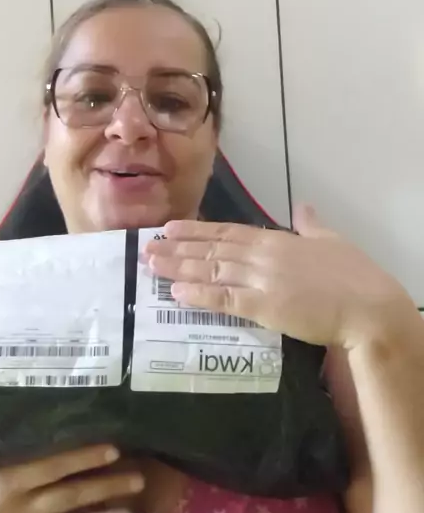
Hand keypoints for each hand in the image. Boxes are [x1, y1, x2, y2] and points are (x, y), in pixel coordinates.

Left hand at [145, 205, 413, 350]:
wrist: (367, 306)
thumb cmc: (354, 274)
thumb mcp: (332, 239)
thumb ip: (312, 222)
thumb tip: (303, 206)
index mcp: (276, 239)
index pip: (227, 232)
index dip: (196, 231)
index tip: (170, 228)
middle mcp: (262, 255)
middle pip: (211, 249)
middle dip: (177, 248)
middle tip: (146, 246)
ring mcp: (260, 280)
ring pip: (210, 270)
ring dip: (178, 267)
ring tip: (150, 264)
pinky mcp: (263, 306)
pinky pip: (224, 298)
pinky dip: (199, 294)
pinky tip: (177, 292)